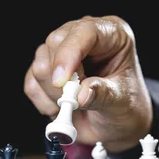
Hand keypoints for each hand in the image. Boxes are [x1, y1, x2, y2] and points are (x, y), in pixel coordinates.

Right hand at [24, 15, 151, 152]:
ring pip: (41, 65)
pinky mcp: (48, 72)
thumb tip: (81, 93)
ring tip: (75, 106)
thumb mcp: (122, 101)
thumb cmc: (126, 108)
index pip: (84, 31)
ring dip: (54, 93)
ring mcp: (63, 54)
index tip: (62, 81)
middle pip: (55, 44)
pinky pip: (32, 83)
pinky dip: (44, 102)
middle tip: (76, 101)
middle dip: (62, 79)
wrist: (116, 127)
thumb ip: (103, 94)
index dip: (69, 53)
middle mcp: (85, 39)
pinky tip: (61, 108)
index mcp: (111, 35)